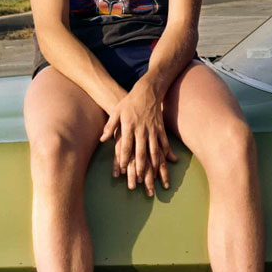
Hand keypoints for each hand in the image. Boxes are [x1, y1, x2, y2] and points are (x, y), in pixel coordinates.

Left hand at [100, 80, 177, 195]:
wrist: (147, 91)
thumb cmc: (129, 102)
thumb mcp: (116, 111)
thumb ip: (109, 126)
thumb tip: (102, 139)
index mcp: (129, 126)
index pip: (125, 145)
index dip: (123, 158)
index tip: (122, 170)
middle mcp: (142, 130)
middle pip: (141, 151)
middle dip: (140, 167)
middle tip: (139, 180)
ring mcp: (153, 130)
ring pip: (155, 150)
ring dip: (155, 165)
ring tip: (155, 178)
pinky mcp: (161, 129)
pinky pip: (165, 143)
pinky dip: (167, 154)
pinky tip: (169, 163)